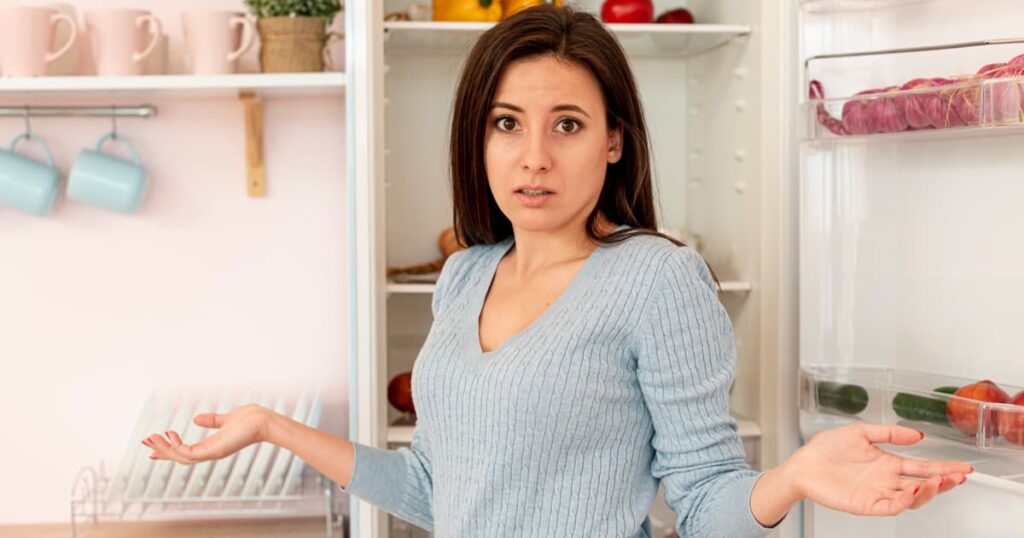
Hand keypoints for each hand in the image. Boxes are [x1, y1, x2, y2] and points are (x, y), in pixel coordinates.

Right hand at [141, 404, 270, 464]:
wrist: (264, 421)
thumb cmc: (251, 419)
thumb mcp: (226, 418)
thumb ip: (211, 420)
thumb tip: (196, 419)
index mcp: (211, 445)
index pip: (186, 451)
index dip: (169, 450)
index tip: (153, 447)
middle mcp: (210, 452)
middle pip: (180, 457)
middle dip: (162, 451)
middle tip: (145, 442)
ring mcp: (212, 453)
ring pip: (181, 457)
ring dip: (164, 448)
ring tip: (151, 438)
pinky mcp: (214, 451)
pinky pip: (189, 452)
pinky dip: (176, 446)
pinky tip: (168, 434)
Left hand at [789, 423, 972, 514]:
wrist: (803, 465)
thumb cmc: (826, 449)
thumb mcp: (860, 432)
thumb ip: (889, 433)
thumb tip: (917, 434)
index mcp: (887, 463)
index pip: (922, 467)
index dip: (943, 467)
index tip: (963, 466)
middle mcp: (886, 480)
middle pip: (924, 485)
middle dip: (945, 481)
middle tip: (960, 476)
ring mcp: (878, 493)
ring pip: (912, 498)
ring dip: (929, 491)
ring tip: (940, 480)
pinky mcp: (867, 504)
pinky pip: (891, 506)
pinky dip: (906, 501)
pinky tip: (914, 490)